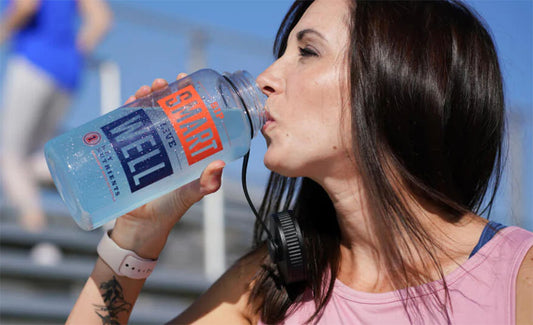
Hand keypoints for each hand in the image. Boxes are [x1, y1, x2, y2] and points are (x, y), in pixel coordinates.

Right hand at [112, 74, 224, 258]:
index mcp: (184, 150)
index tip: (188, 82)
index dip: (187, 99)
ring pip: (144, 115)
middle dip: (163, 93)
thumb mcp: (188, 195)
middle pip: (164, 111)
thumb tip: (219, 166)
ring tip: (146, 89)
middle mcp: (165, 144)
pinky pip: (123, 129)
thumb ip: (204, 185)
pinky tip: (127, 102)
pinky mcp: (124, 153)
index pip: (187, 118)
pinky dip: (124, 113)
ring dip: (144, 98)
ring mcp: (144, 147)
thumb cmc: (168, 211)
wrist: (138, 228)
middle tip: (163, 83)